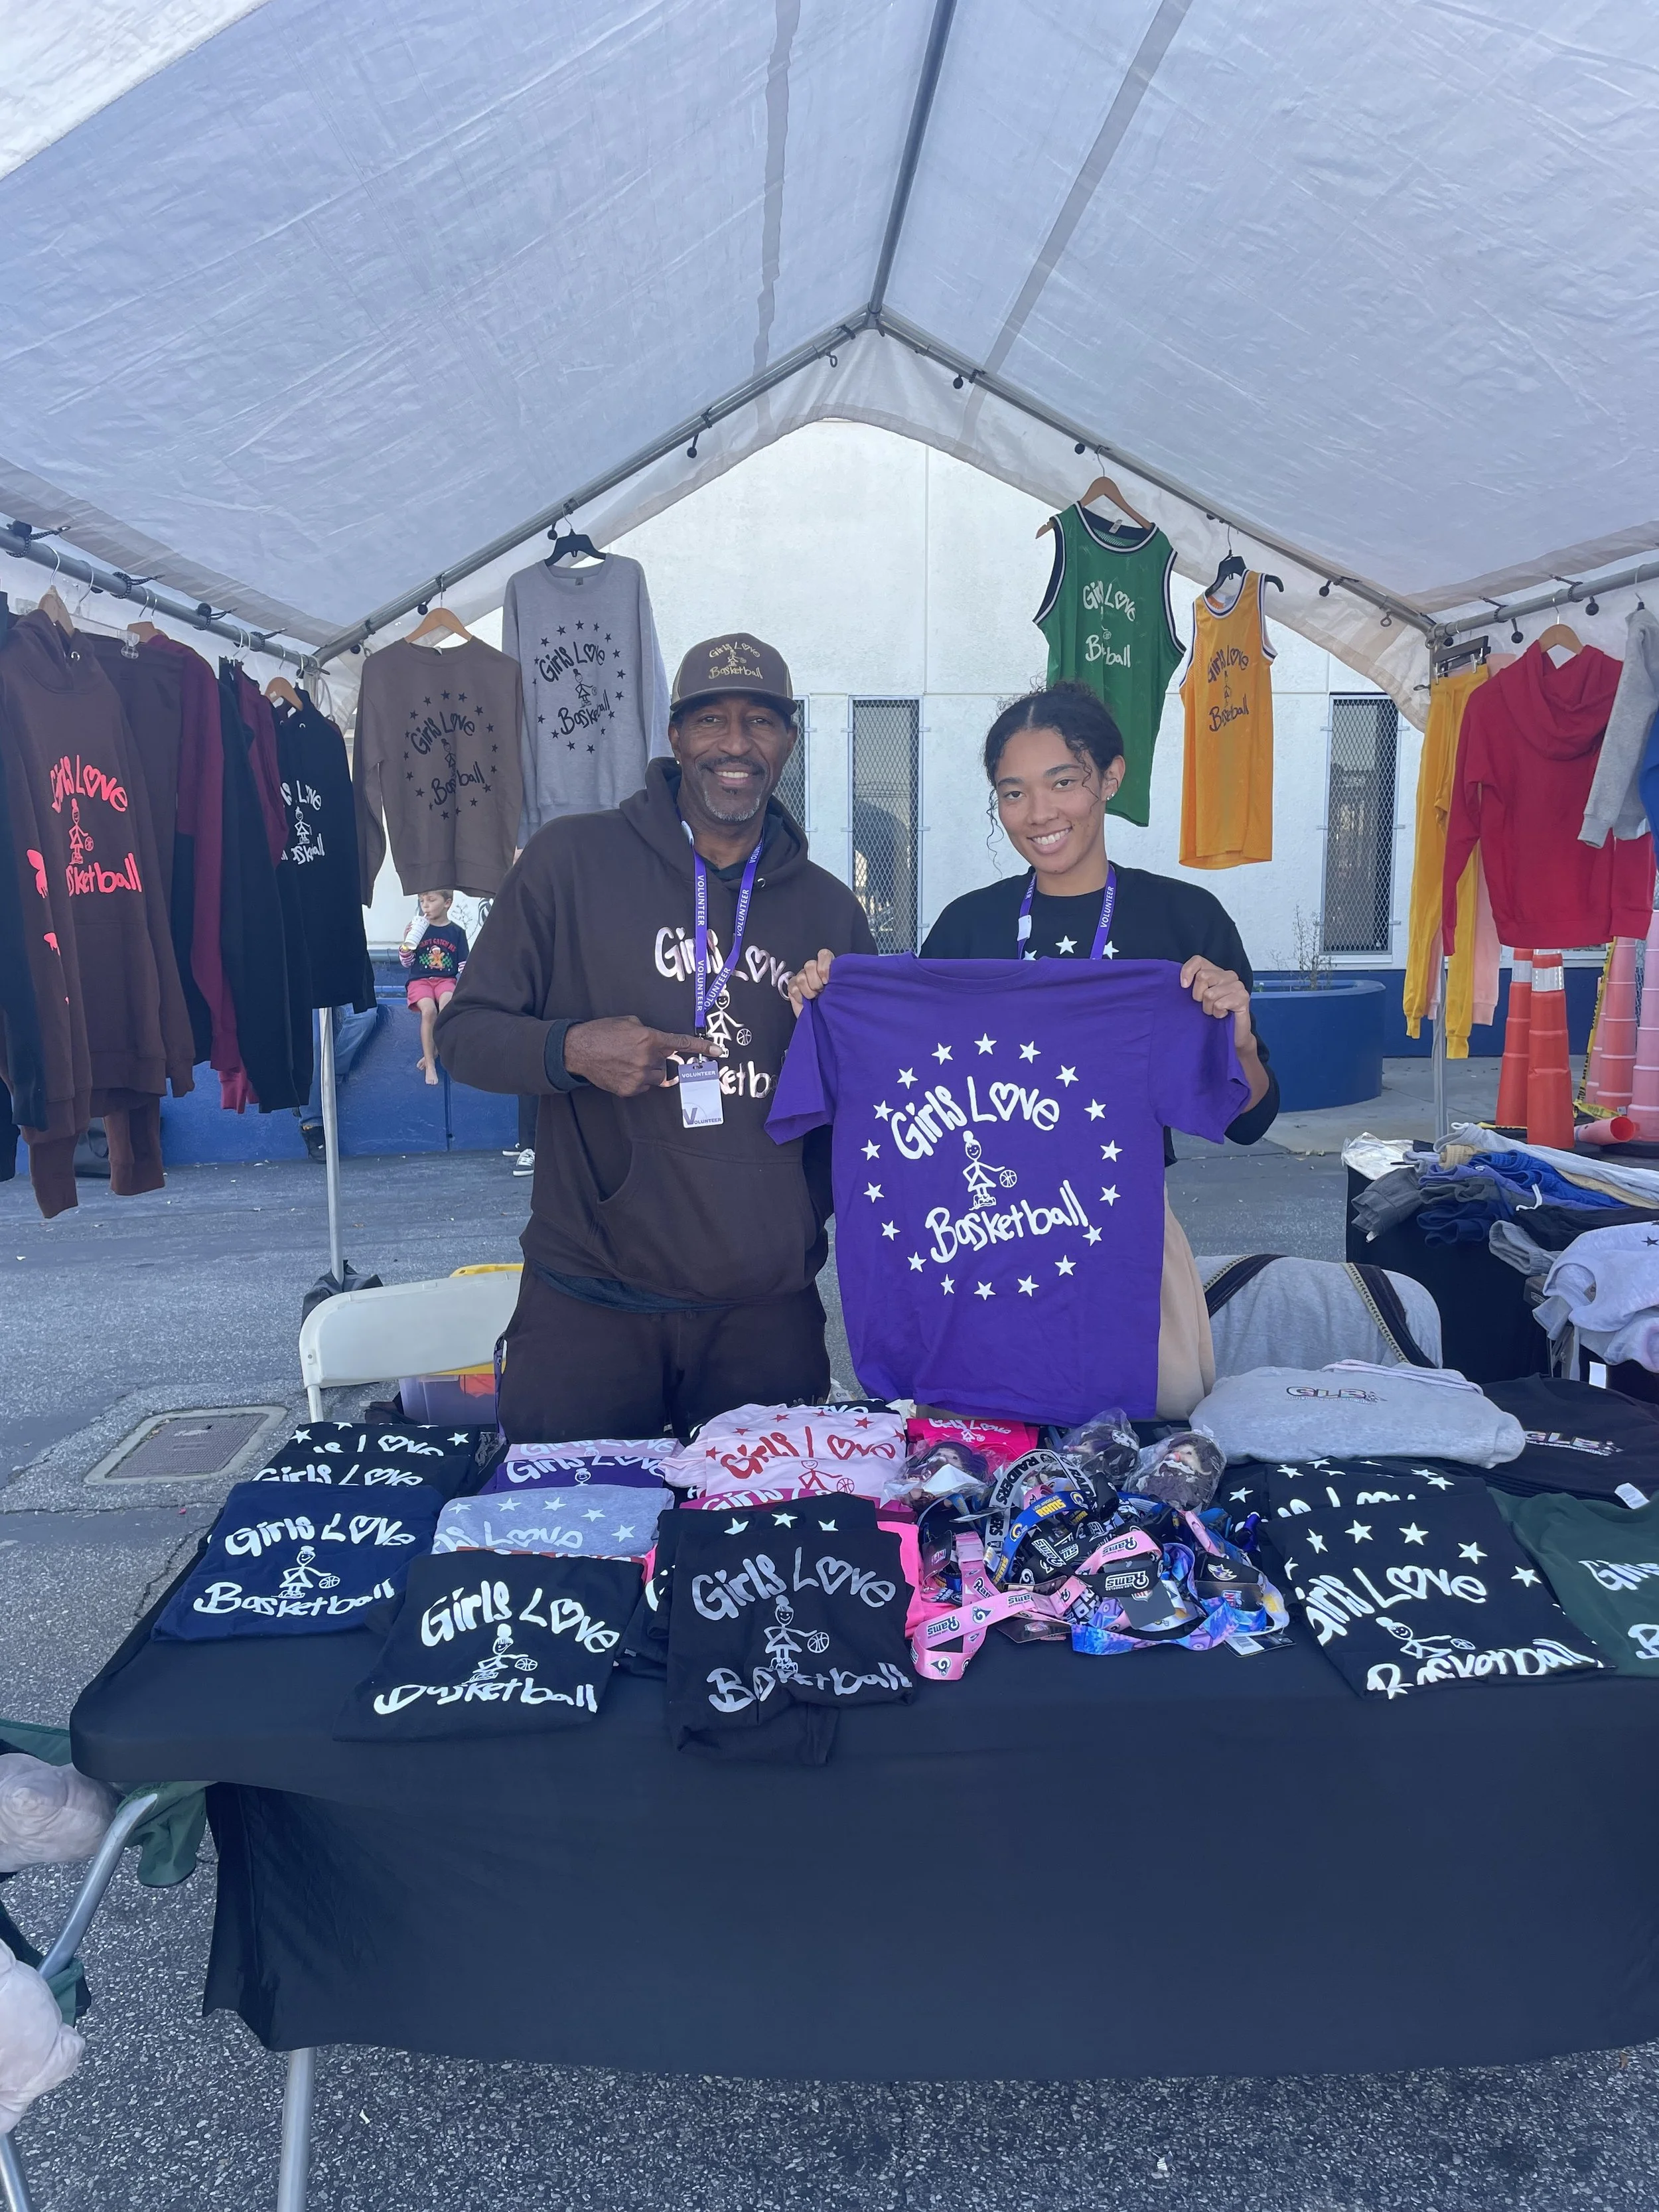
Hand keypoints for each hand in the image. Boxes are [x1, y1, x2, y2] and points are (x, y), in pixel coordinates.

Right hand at [562, 1016, 718, 1097]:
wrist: (578, 1050)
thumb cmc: (602, 1032)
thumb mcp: (628, 1023)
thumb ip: (649, 1032)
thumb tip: (658, 1042)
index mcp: (650, 1039)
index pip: (682, 1044)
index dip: (702, 1048)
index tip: (718, 1052)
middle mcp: (647, 1059)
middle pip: (667, 1064)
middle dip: (657, 1059)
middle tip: (637, 1053)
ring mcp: (639, 1076)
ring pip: (658, 1077)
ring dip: (648, 1070)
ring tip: (627, 1062)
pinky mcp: (630, 1089)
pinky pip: (643, 1086)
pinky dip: (637, 1080)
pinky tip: (622, 1070)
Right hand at [787, 948, 835, 1015]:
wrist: (823, 1022)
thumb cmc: (834, 1006)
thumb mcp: (841, 992)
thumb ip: (839, 981)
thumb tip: (837, 977)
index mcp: (828, 967)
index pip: (823, 954)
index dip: (823, 966)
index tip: (827, 981)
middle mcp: (814, 970)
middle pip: (809, 965)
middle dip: (815, 982)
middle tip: (821, 992)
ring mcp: (802, 977)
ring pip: (801, 977)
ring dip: (808, 991)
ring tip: (814, 998)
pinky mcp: (793, 986)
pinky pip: (792, 987)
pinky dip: (799, 996)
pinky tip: (805, 1001)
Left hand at [1179, 957, 1253, 1053]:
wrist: (1232, 1035)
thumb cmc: (1213, 1015)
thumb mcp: (1198, 998)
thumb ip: (1191, 986)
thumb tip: (1181, 982)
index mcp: (1216, 972)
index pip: (1198, 960)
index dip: (1187, 971)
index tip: (1184, 986)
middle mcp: (1228, 975)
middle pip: (1202, 976)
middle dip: (1199, 996)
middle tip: (1206, 1005)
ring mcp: (1238, 985)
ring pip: (1209, 994)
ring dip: (1208, 1008)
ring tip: (1215, 1011)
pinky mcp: (1243, 997)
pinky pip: (1219, 1004)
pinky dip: (1217, 1013)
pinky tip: (1223, 1014)